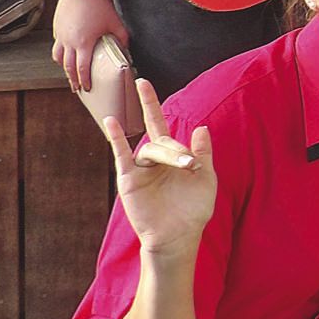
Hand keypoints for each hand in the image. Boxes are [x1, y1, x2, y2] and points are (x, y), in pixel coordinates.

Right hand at [53, 0, 131, 90]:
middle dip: (72, 79)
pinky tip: (66, 53)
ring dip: (63, 67)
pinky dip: (60, 53)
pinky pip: (57, 45)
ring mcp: (61, 35)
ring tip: (69, 73)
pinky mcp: (57, 28)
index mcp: (83, 43)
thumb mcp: (115, 23)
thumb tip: (126, 50)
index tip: (86, 87)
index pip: (82, 68)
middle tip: (76, 87)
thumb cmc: (98, 4)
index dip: (84, 80)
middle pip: (67, 67)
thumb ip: (122, 39)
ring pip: (58, 57)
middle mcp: (69, 42)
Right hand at [102, 79, 218, 256]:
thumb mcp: (206, 178)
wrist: (179, 236)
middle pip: (162, 140)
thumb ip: (202, 152)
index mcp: (170, 156)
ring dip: (168, 155)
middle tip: (189, 164)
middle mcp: (152, 160)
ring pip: (150, 149)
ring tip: (183, 167)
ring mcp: (139, 169)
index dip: (150, 103)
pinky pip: (121, 155)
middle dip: (177, 150)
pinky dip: (116, 138)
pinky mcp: (129, 180)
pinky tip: (111, 122)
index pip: (159, 124)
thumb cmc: (193, 210)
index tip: (143, 82)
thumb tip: (201, 126)